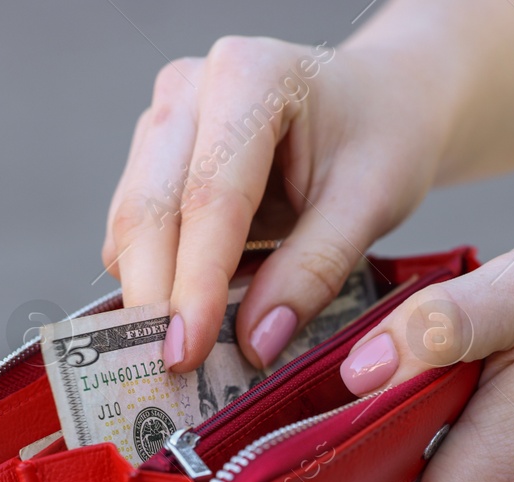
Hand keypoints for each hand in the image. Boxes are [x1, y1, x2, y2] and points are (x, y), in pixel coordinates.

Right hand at [101, 35, 449, 370]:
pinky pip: (133, 230)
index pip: (209, 197)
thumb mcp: (371, 203)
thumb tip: (254, 344)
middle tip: (172, 372)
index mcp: (249, 76)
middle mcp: (189, 88)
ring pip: (129, 222)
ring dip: (149, 293)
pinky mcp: (153, 156)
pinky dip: (155, 280)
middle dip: (156, 298)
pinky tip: (188, 316)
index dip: (196, 284)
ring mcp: (163, 119)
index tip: (190, 354)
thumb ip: (314, 270)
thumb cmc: (385, 139)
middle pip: (148, 208)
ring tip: (182, 356)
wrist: (382, 100)